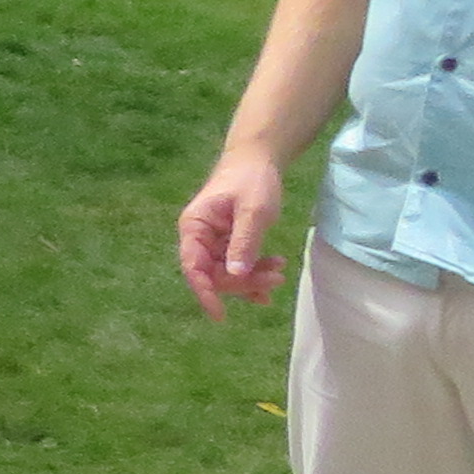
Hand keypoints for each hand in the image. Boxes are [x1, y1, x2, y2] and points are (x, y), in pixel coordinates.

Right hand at [176, 143, 285, 318]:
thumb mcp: (253, 210)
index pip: (193, 267)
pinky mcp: (227, 241)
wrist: (258, 160)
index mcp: (195, 227)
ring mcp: (213, 240)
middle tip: (276, 279)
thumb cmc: (252, 179)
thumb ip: (243, 242)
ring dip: (252, 278)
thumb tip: (235, 275)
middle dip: (242, 282)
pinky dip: (254, 273)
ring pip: (227, 272)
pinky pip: (236, 265)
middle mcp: (199, 237)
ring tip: (280, 272)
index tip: (220, 314)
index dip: (205, 292)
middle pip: (213, 273)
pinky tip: (273, 275)